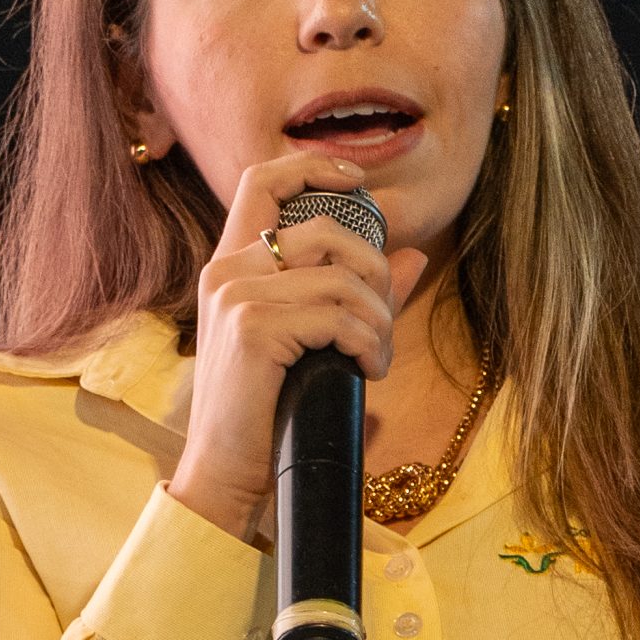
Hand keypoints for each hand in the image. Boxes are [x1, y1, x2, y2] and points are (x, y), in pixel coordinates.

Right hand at [168, 154, 428, 541]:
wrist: (226, 472)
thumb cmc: (268, 412)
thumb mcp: (312, 343)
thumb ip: (357, 295)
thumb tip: (414, 255)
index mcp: (231, 266)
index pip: (262, 181)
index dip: (314, 166)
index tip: (359, 180)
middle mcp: (226, 271)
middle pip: (325, 230)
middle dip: (375, 271)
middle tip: (385, 320)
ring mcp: (236, 296)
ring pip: (340, 278)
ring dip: (377, 319)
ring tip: (376, 357)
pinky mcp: (252, 328)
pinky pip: (338, 316)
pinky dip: (367, 344)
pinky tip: (365, 372)